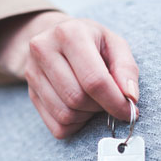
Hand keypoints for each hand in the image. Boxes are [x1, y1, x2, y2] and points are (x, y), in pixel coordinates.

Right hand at [0, 12, 138, 138]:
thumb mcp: (114, 44)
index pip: (94, 80)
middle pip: (77, 99)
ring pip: (65, 115)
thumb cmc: (90, 42)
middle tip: (108, 100)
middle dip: (99, 107)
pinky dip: (74, 125)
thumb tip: (130, 97)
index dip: (115, 102)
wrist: (55, 39)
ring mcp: (32, 73)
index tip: (129, 111)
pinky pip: (56, 126)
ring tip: (93, 101)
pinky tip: (80, 109)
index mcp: (69, 34)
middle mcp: (44, 50)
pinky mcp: (30, 93)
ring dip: (87, 116)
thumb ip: (126, 68)